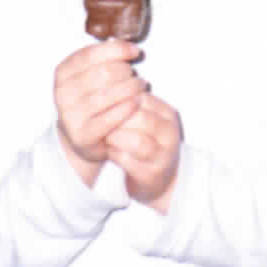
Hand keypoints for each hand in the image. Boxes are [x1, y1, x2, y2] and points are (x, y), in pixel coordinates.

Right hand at [53, 40, 147, 185]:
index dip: (117, 49)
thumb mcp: (92, 74)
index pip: (91, 54)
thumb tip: (128, 47)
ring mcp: (71, 115)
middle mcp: (63, 93)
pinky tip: (136, 102)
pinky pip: (110, 118)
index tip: (135, 51)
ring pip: (109, 94)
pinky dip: (127, 108)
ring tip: (140, 88)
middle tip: (136, 77)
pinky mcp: (82, 135)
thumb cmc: (92, 97)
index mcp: (63, 72)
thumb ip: (105, 58)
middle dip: (126, 72)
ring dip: (131, 88)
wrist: (81, 136)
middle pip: (104, 73)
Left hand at [104, 93, 182, 211]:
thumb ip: (129, 104)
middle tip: (98, 120)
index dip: (117, 99)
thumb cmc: (145, 142)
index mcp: (167, 114)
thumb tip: (105, 89)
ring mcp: (163, 155)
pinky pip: (129, 161)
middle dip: (115, 118)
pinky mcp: (152, 174)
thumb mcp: (142, 119)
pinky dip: (114, 155)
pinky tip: (107, 152)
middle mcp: (169, 133)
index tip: (101, 103)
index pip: (141, 97)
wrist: (159, 178)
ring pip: (138, 141)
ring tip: (104, 136)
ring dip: (115, 138)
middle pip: (141, 117)